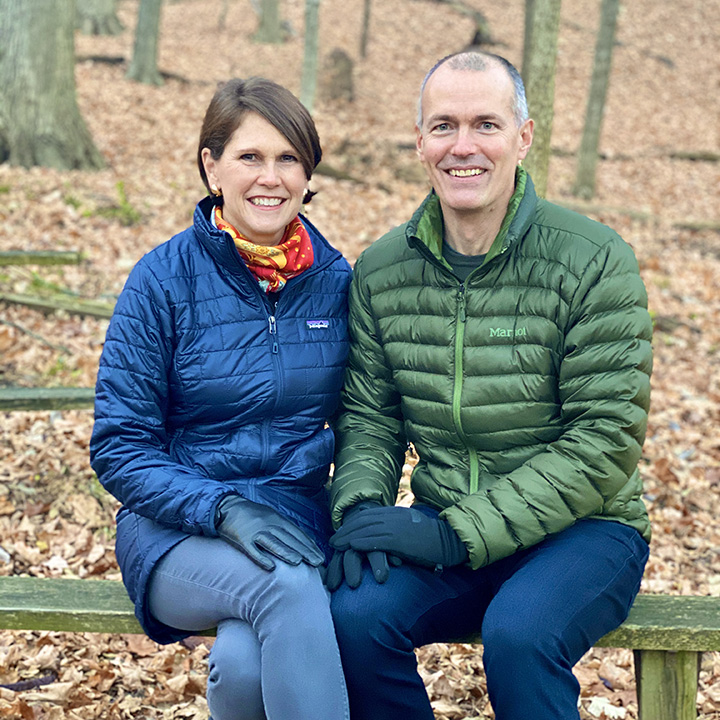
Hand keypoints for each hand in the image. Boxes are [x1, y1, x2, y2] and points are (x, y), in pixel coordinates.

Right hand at [215, 496, 323, 570]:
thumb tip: (300, 540)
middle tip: (317, 562)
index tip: (320, 555)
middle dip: (304, 550)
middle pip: (289, 539)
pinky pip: (252, 550)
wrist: (227, 507)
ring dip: (286, 552)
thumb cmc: (252, 514)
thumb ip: (283, 527)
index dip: (309, 544)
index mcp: (277, 518)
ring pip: (273, 543)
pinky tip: (270, 567)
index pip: (297, 533)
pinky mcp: (242, 539)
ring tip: (299, 562)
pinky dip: (261, 558)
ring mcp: (255, 531)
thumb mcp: (270, 515)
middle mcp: (268, 524)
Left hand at [330, 506, 467, 569]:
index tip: (341, 530)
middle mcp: (392, 516)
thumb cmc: (432, 538)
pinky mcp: (398, 540)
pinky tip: (350, 547)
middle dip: (345, 529)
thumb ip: (397, 526)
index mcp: (395, 512)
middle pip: (362, 520)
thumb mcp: (411, 526)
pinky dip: (360, 543)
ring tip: (335, 545)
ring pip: (365, 529)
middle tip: (332, 540)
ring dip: (347, 537)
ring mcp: (395, 527)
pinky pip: (374, 540)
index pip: (368, 514)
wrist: (448, 540)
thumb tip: (386, 533)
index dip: (352, 522)